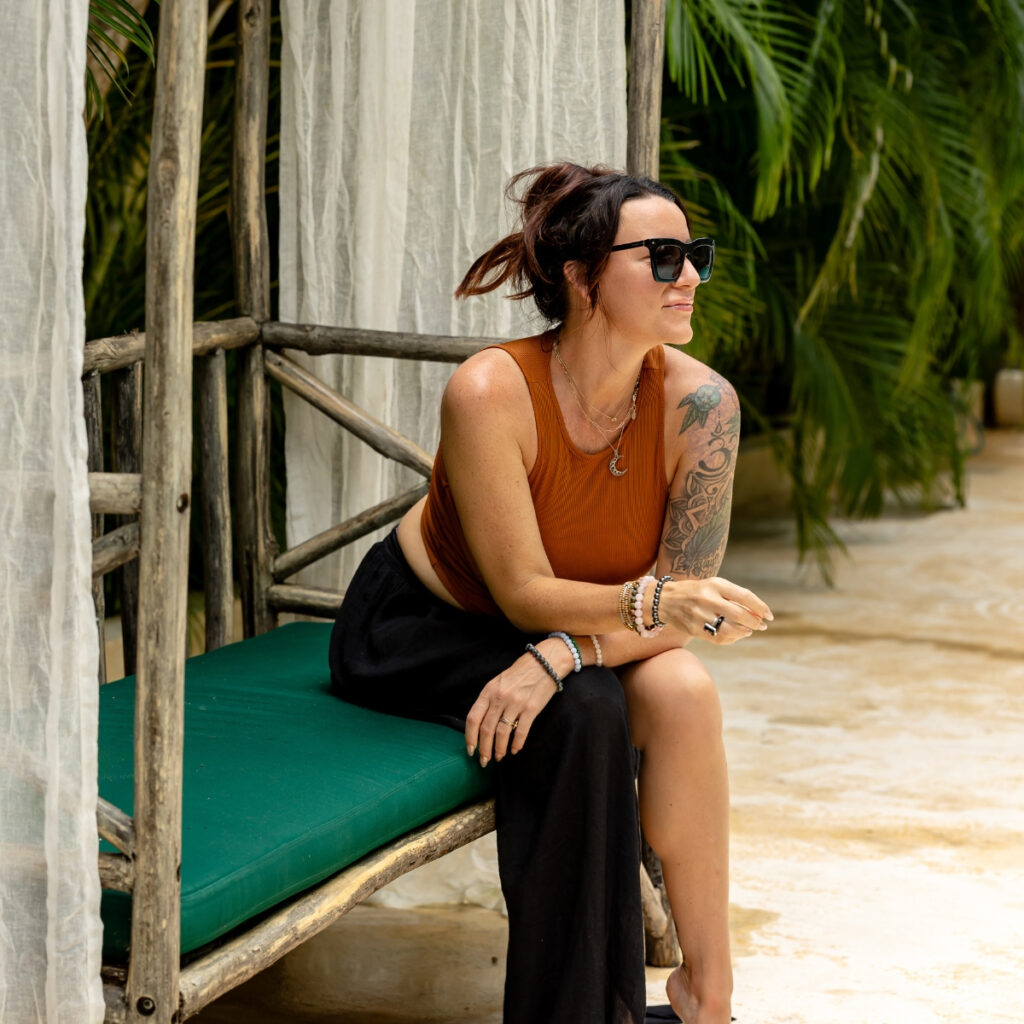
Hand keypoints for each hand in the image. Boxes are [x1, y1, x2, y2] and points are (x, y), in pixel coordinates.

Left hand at [465, 640, 564, 766]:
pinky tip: (515, 750)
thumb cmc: (520, 673)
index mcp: (488, 691)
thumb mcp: (498, 682)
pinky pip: (521, 731)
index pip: (473, 718)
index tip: (470, 750)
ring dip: (499, 749)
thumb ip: (489, 700)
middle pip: (486, 729)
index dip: (470, 737)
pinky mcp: (531, 709)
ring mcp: (516, 703)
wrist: (544, 662)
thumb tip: (480, 724)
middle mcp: (500, 698)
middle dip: (484, 749)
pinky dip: (517, 744)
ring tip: (499, 757)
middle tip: (484, 761)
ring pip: (502, 733)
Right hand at [658, 576, 772, 644]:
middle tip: (762, 625)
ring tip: (748, 631)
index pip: (744, 596)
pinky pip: (718, 638)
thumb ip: (733, 596)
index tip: (769, 615)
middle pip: (740, 614)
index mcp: (715, 584)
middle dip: (755, 622)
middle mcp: (707, 599)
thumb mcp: (713, 586)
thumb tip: (757, 613)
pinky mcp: (694, 629)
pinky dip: (731, 639)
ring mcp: (699, 615)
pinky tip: (735, 635)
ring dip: (744, 632)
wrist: (665, 599)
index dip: (760, 607)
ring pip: (730, 630)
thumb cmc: (696, 591)